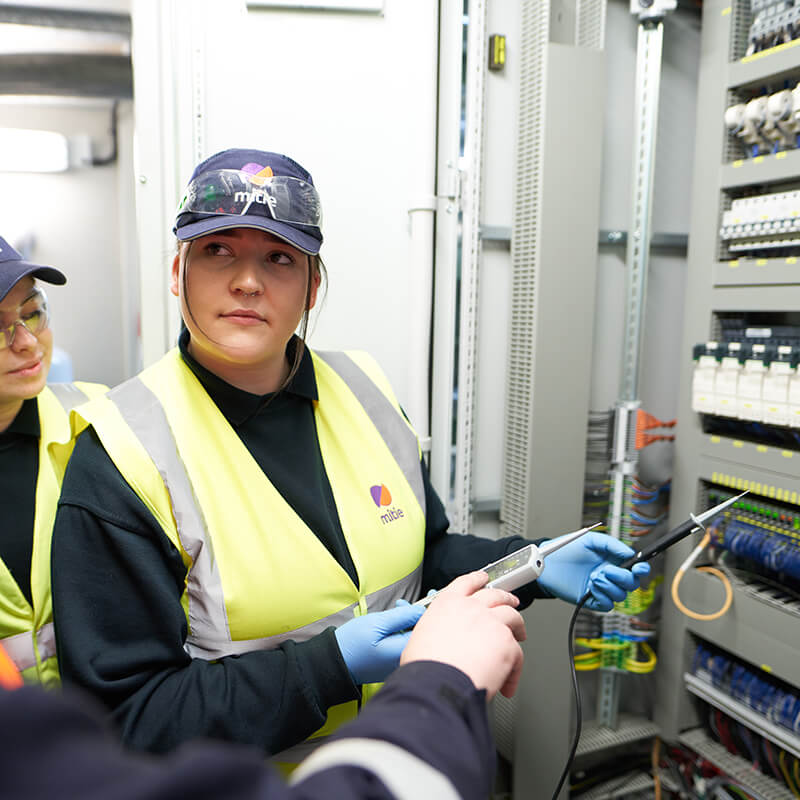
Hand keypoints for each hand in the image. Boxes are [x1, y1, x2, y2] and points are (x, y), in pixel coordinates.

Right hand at [334, 603, 424, 684]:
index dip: (433, 610)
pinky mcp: (393, 664)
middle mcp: (405, 660)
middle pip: (424, 634)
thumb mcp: (376, 624)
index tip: (436, 595)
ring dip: (411, 619)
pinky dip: (404, 629)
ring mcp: (399, 664)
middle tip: (427, 595)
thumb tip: (422, 610)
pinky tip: (395, 619)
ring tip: (399, 605)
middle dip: (424, 613)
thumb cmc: (352, 644)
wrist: (334, 664)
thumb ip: (401, 617)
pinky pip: (405, 643)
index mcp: (404, 651)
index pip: (428, 629)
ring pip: (414, 637)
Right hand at [400, 572, 525, 699]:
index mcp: (447, 604)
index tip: (483, 579)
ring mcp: (491, 622)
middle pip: (495, 595)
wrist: (438, 685)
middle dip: (505, 598)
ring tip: (520, 633)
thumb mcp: (420, 637)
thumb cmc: (426, 667)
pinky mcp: (506, 642)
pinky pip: (517, 652)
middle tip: (510, 603)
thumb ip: (436, 630)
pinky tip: (509, 679)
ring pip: (512, 616)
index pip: (466, 582)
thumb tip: (441, 641)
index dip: (478, 579)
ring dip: (518, 624)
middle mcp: (471, 608)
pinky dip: (514, 668)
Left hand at [536, 532, 650, 611]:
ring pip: (621, 596)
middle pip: (632, 584)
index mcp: (613, 560)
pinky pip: (607, 605)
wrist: (547, 563)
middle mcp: (610, 576)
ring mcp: (601, 588)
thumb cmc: (566, 549)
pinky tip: (591, 586)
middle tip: (608, 570)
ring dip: (609, 586)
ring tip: (594, 576)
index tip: (639, 567)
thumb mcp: (590, 540)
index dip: (642, 569)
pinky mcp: (591, 600)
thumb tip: (631, 553)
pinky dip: (603, 596)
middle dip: (624, 578)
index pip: (635, 568)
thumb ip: (612, 545)